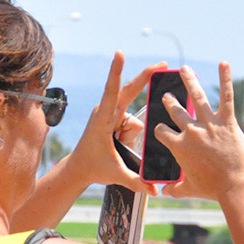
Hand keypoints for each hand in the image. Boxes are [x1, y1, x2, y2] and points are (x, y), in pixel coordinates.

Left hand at [65, 51, 163, 194]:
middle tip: (165, 65)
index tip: (120, 53)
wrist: (78, 168)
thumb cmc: (93, 168)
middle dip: (146, 77)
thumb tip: (155, 190)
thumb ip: (136, 181)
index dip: (117, 72)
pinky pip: (131, 122)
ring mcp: (109, 113)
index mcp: (103, 120)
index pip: (112, 91)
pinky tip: (119, 143)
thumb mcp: (116, 175)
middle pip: (129, 91)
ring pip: (133, 117)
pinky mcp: (113, 117)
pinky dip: (130, 133)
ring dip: (131, 134)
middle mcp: (105, 112)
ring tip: (118, 148)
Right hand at [157, 62, 243, 200]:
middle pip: (175, 111)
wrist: (235, 186)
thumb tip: (164, 193)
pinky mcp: (228, 121)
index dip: (159, 130)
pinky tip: (224, 63)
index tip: (159, 128)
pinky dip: (226, 79)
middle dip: (169, 102)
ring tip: (184, 70)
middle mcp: (191, 131)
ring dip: (189, 81)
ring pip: (196, 97)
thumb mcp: (189, 190)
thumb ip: (175, 190)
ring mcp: (209, 124)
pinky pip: (226, 96)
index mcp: (178, 146)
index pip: (162, 132)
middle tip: (167, 96)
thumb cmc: (212, 189)